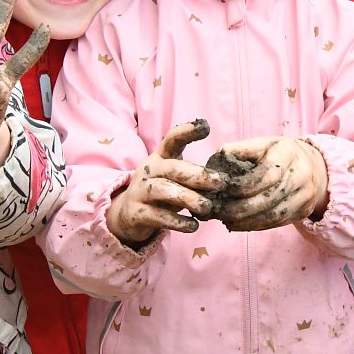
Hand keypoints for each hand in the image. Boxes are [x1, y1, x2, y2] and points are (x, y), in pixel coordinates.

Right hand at [106, 120, 224, 245]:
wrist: (127, 215)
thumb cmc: (161, 192)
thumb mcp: (174, 179)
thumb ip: (194, 176)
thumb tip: (225, 180)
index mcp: (159, 158)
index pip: (171, 139)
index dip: (187, 131)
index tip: (206, 127)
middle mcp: (148, 171)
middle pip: (172, 168)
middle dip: (197, 175)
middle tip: (220, 182)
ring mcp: (139, 192)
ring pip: (163, 190)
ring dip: (187, 198)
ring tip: (207, 207)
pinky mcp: (136, 213)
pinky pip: (157, 216)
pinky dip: (176, 221)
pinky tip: (192, 226)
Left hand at [202, 136, 327, 231]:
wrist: (316, 167)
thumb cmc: (281, 154)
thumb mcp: (264, 144)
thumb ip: (241, 150)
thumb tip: (217, 160)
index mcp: (289, 153)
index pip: (267, 174)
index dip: (244, 185)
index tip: (224, 190)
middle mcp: (301, 175)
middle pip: (269, 197)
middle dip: (241, 208)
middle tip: (219, 211)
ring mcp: (305, 195)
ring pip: (274, 214)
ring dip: (247, 221)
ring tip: (226, 220)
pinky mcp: (304, 211)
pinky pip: (278, 222)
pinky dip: (256, 226)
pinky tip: (240, 224)